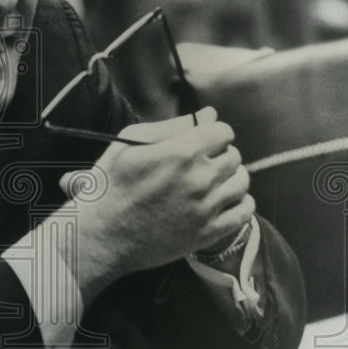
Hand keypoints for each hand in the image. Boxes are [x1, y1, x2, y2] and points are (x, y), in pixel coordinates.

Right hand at [53, 107, 253, 303]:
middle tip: (199, 164)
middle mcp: (199, 179)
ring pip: (242, 182)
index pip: (223, 132)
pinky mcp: (208, 233)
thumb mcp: (130, 144)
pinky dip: (239, 204)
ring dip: (230, 178)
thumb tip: (209, 113)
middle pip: (234, 156)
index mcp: (180, 152)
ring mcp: (206, 208)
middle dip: (219, 155)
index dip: (212, 134)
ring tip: (210, 182)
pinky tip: (220, 202)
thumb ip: (172, 126)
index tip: (200, 142)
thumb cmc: (111, 185)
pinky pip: (245, 212)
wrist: (102, 235)